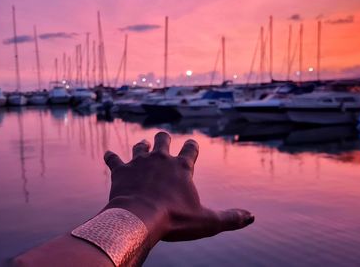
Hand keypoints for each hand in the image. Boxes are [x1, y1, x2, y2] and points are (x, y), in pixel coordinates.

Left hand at [103, 131, 253, 245]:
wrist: (139, 219)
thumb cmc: (174, 220)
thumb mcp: (207, 221)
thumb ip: (230, 218)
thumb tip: (251, 217)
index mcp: (181, 167)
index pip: (190, 149)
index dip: (192, 146)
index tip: (191, 145)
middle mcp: (160, 159)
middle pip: (162, 139)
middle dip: (163, 138)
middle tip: (163, 139)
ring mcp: (138, 163)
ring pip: (139, 146)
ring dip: (141, 146)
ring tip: (142, 145)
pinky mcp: (120, 171)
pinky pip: (113, 159)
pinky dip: (110, 157)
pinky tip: (108, 155)